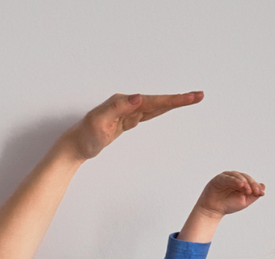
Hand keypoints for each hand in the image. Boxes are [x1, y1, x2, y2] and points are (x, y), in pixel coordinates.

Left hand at [61, 91, 202, 160]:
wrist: (76, 145)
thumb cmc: (85, 136)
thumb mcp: (100, 122)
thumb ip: (118, 108)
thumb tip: (139, 97)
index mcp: (123, 102)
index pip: (153, 101)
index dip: (172, 100)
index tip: (188, 97)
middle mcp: (126, 103)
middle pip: (158, 101)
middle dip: (179, 99)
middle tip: (198, 95)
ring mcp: (127, 111)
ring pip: (155, 106)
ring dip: (172, 103)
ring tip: (190, 99)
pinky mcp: (127, 120)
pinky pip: (148, 114)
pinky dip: (160, 109)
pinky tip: (168, 107)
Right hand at [196, 170, 265, 216]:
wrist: (214, 210)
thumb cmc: (228, 205)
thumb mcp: (244, 201)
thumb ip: (254, 195)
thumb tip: (263, 186)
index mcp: (241, 182)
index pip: (251, 181)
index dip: (256, 186)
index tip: (261, 193)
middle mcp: (234, 178)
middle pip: (245, 177)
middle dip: (251, 184)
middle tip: (255, 191)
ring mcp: (226, 177)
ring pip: (237, 176)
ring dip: (243, 181)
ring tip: (248, 189)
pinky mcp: (218, 179)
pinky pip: (227, 178)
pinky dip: (234, 180)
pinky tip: (240, 185)